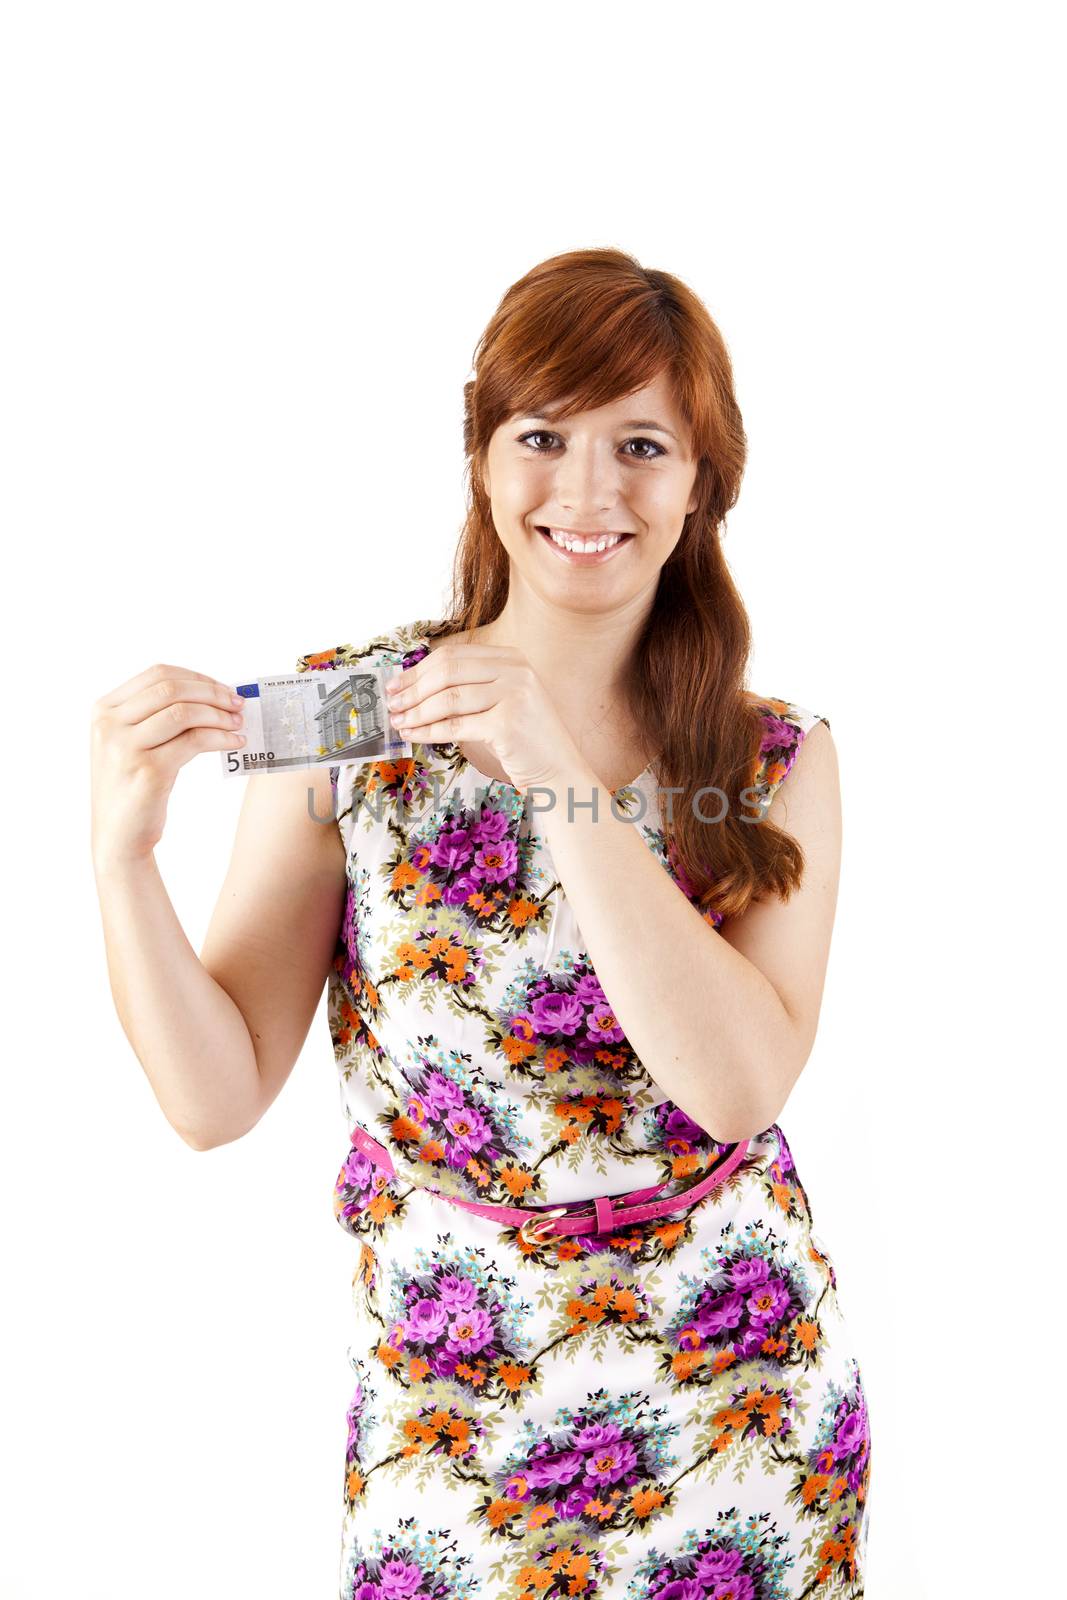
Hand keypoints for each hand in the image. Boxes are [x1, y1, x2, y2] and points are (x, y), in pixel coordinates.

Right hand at [91, 664, 246, 867]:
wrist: (118, 836)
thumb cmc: (132, 787)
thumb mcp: (131, 743)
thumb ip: (155, 715)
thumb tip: (211, 693)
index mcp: (103, 710)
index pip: (157, 674)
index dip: (196, 677)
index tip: (223, 688)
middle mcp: (109, 725)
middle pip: (171, 689)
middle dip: (212, 692)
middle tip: (238, 703)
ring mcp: (126, 747)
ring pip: (184, 712)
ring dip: (219, 715)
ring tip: (239, 723)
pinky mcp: (148, 771)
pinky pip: (194, 741)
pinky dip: (220, 737)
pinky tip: (235, 741)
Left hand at [384, 640, 586, 794]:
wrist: (559, 772)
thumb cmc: (524, 740)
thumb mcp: (502, 701)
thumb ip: (471, 687)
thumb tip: (415, 686)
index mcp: (512, 658)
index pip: (453, 656)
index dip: (419, 670)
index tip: (396, 684)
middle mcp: (516, 670)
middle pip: (447, 672)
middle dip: (413, 689)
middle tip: (391, 704)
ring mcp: (515, 695)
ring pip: (448, 699)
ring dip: (416, 712)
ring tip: (398, 723)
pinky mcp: (508, 724)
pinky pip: (455, 725)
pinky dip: (428, 731)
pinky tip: (413, 736)